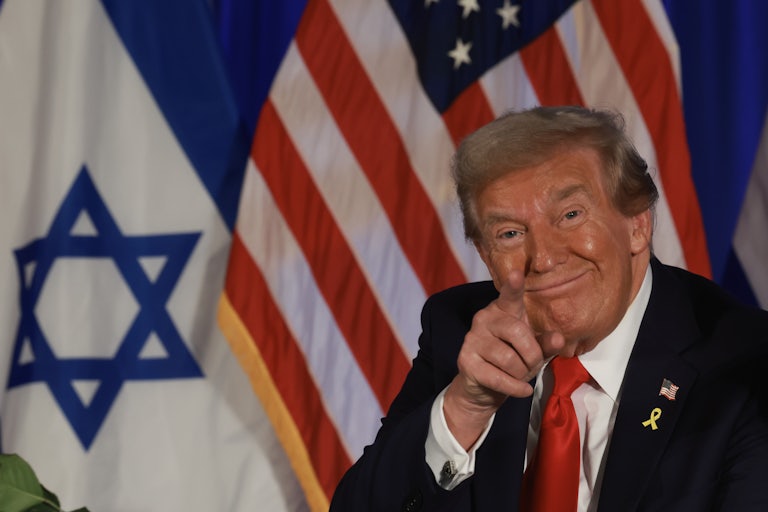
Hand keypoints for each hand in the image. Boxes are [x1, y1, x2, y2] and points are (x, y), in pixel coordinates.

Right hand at [443, 270, 564, 448]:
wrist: (484, 388)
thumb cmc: (513, 361)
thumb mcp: (533, 350)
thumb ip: (546, 344)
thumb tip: (558, 338)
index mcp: (503, 310)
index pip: (510, 296)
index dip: (513, 285)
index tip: (516, 274)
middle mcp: (484, 318)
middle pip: (518, 333)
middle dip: (532, 356)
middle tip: (533, 366)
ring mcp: (472, 339)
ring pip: (509, 359)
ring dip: (522, 374)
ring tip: (520, 376)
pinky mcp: (465, 360)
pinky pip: (499, 377)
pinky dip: (516, 388)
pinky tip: (522, 390)